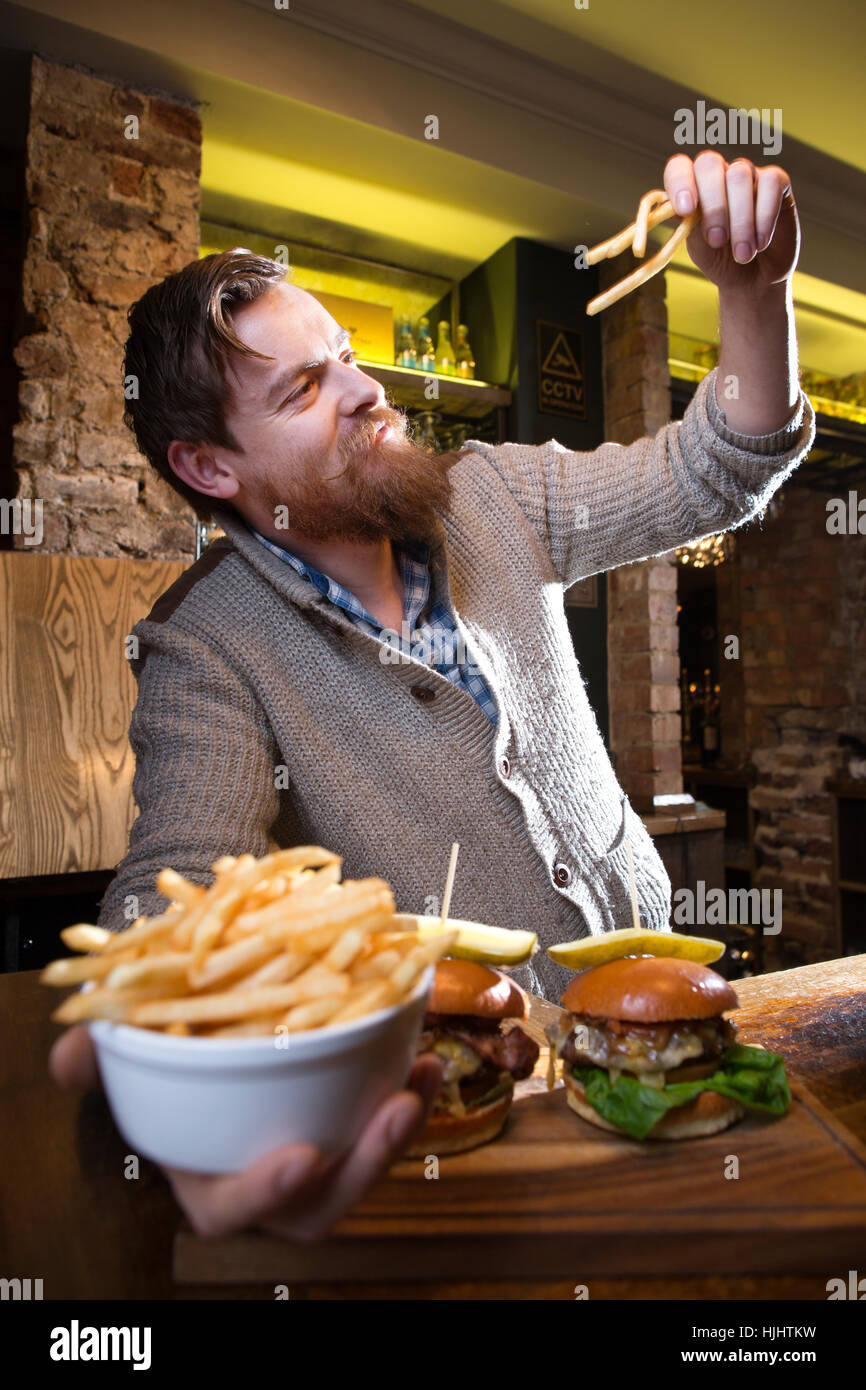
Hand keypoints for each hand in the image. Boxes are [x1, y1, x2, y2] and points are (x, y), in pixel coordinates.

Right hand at [50, 1024, 442, 1241]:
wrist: (208, 1030)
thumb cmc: (165, 1054)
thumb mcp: (128, 1055)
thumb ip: (99, 1061)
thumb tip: (70, 1058)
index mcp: (208, 1177)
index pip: (232, 1209)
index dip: (265, 1191)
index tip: (301, 1155)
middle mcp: (268, 1177)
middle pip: (321, 1204)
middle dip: (363, 1168)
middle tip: (392, 1112)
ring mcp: (316, 1150)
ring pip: (362, 1167)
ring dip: (397, 1133)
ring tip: (415, 1083)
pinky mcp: (347, 1120)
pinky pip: (385, 1124)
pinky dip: (410, 1094)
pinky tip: (422, 1056)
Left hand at [664, 152, 799, 294]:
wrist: (754, 279)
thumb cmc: (721, 260)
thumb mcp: (698, 247)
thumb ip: (686, 225)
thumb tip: (668, 209)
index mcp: (693, 187)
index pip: (679, 167)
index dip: (680, 183)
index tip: (686, 210)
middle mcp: (719, 174)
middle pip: (709, 164)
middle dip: (712, 206)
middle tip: (717, 240)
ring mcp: (748, 175)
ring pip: (739, 175)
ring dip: (740, 220)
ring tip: (742, 254)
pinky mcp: (776, 182)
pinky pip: (770, 183)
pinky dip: (764, 216)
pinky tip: (761, 242)